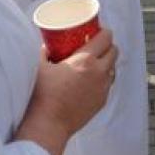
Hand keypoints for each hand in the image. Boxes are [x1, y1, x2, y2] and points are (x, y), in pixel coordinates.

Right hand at [16, 28, 118, 154]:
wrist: (49, 124)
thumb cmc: (43, 93)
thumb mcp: (40, 67)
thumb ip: (43, 53)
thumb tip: (45, 46)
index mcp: (86, 60)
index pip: (105, 39)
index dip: (104, 31)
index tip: (100, 30)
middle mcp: (99, 73)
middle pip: (114, 52)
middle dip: (108, 46)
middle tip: (98, 44)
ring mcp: (102, 89)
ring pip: (113, 70)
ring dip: (107, 63)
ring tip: (96, 62)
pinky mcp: (101, 102)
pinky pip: (107, 85)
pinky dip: (103, 79)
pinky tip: (93, 80)